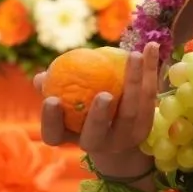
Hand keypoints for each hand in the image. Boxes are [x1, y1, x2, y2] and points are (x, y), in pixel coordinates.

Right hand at [38, 42, 160, 172]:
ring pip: (131, 112)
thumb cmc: (84, 114)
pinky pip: (150, 96)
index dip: (51, 120)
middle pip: (98, 133)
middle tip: (104, 95)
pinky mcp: (147, 126)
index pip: (55, 135)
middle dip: (99, 115)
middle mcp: (99, 143)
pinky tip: (151, 48)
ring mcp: (125, 138)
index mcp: (73, 138)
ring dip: (134, 81)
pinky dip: (151, 71)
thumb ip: (55, 89)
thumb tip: (41, 77)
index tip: (52, 100)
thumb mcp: (67, 105)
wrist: (119, 136)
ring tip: (134, 55)